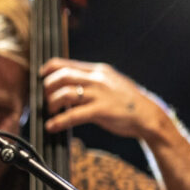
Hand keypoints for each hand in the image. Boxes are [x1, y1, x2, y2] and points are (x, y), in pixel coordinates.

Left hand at [40, 57, 167, 139]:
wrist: (148, 115)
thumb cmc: (127, 101)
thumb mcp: (110, 82)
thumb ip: (92, 80)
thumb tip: (69, 83)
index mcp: (98, 70)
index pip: (65, 63)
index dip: (48, 69)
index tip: (40, 76)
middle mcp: (97, 78)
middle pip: (61, 76)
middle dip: (48, 88)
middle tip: (46, 99)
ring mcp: (100, 94)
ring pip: (64, 93)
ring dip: (52, 103)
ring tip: (51, 112)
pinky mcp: (101, 110)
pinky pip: (74, 115)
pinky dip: (59, 121)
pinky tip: (52, 126)